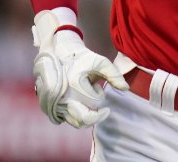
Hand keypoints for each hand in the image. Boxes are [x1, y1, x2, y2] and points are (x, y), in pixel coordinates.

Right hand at [32, 9, 127, 127]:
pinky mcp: (51, 108)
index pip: (94, 103)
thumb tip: (125, 88)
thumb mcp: (100, 62)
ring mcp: (55, 104)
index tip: (105, 105)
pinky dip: (75, 116)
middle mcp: (62, 97)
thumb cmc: (82, 59)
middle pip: (84, 119)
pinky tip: (80, 105)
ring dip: (85, 115)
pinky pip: (66, 119)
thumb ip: (114, 75)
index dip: (100, 100)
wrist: (60, 56)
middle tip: (98, 104)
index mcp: (74, 85)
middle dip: (94, 112)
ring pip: (75, 122)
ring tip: (87, 101)